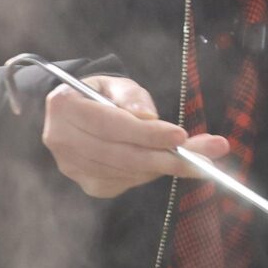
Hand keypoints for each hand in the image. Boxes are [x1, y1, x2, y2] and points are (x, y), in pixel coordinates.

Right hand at [38, 75, 228, 198]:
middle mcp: (61, 139)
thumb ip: (131, 96)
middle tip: (206, 157)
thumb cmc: (103, 95)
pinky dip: (150, 174)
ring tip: (197, 158)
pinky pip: (126, 183)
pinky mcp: (88, 184)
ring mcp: (72, 166)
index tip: (181, 135)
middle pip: (122, 155)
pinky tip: (164, 161)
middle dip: (167, 158)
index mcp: (65, 106)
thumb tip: (145, 115)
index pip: (111, 125)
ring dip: (164, 166)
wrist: (80, 113)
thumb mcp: (117, 84)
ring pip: (127, 172)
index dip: (147, 133)